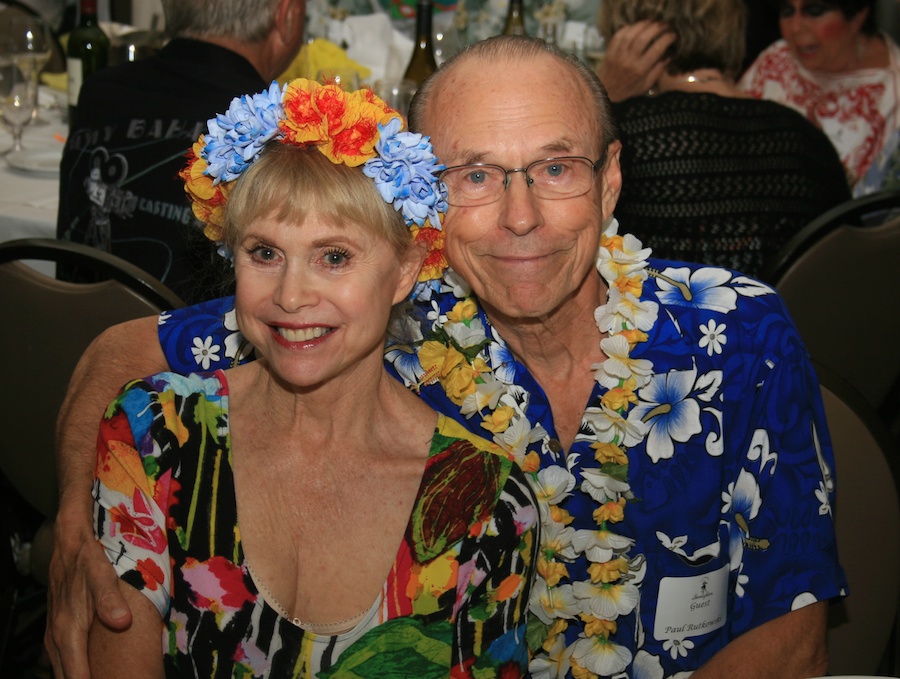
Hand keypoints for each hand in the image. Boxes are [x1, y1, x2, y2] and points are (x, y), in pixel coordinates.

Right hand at [45, 509, 131, 678]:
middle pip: (68, 678)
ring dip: (78, 678)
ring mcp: (55, 636)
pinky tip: (91, 673)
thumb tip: (121, 622)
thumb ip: (109, 599)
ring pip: (63, 670)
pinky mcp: (59, 630)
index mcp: (67, 632)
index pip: (77, 676)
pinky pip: (64, 660)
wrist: (69, 545)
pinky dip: (75, 670)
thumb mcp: (101, 575)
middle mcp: (57, 639)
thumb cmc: (86, 561)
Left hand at [598, 21, 676, 101]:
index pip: (656, 50)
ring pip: (631, 34)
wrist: (606, 92)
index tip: (673, 34)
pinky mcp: (610, 50)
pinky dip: (628, 28)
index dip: (666, 39)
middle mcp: (629, 61)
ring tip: (651, 22)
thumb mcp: (645, 85)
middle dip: (656, 28)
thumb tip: (669, 57)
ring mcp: (618, 54)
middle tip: (664, 24)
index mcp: (640, 70)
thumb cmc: (628, 89)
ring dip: (643, 25)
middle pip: (643, 38)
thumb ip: (657, 71)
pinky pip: (619, 35)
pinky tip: (636, 26)